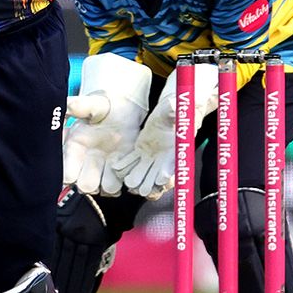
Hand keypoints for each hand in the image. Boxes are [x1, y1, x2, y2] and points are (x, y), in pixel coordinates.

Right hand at [62, 54, 150, 196]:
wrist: (122, 112)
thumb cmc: (104, 107)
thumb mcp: (93, 104)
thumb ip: (79, 106)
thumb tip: (65, 105)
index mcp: (73, 149)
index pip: (66, 174)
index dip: (73, 171)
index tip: (86, 157)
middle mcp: (84, 164)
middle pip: (84, 187)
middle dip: (95, 180)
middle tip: (105, 162)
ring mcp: (101, 172)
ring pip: (104, 191)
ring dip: (112, 181)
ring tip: (117, 162)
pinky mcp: (116, 175)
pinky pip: (119, 188)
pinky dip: (124, 180)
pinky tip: (126, 164)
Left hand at [110, 64, 218, 198]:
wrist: (170, 112)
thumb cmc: (176, 110)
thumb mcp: (175, 110)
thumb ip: (174, 110)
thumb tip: (173, 105)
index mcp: (176, 151)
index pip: (174, 167)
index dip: (168, 174)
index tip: (162, 179)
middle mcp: (164, 160)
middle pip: (157, 179)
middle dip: (149, 184)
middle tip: (140, 187)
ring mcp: (152, 158)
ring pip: (143, 175)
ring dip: (136, 179)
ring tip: (128, 182)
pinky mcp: (141, 154)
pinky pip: (132, 163)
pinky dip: (125, 166)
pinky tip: (117, 168)